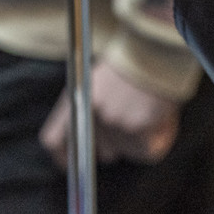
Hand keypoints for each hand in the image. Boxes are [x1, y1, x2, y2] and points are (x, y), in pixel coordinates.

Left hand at [40, 60, 179, 166]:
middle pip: (102, 151)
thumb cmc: (127, 65)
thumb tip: (94, 142)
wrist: (152, 51)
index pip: (54, 140)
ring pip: (127, 151)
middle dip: (117, 143)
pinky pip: (147, 151)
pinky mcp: (137, 131)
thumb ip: (90, 110)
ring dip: (139, 139)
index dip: (62, 156)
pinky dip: (157, 141)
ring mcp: (114, 125)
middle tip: (131, 120)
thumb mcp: (94, 82)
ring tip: (147, 112)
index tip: (71, 162)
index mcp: (75, 102)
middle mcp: (91, 116)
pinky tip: (160, 119)